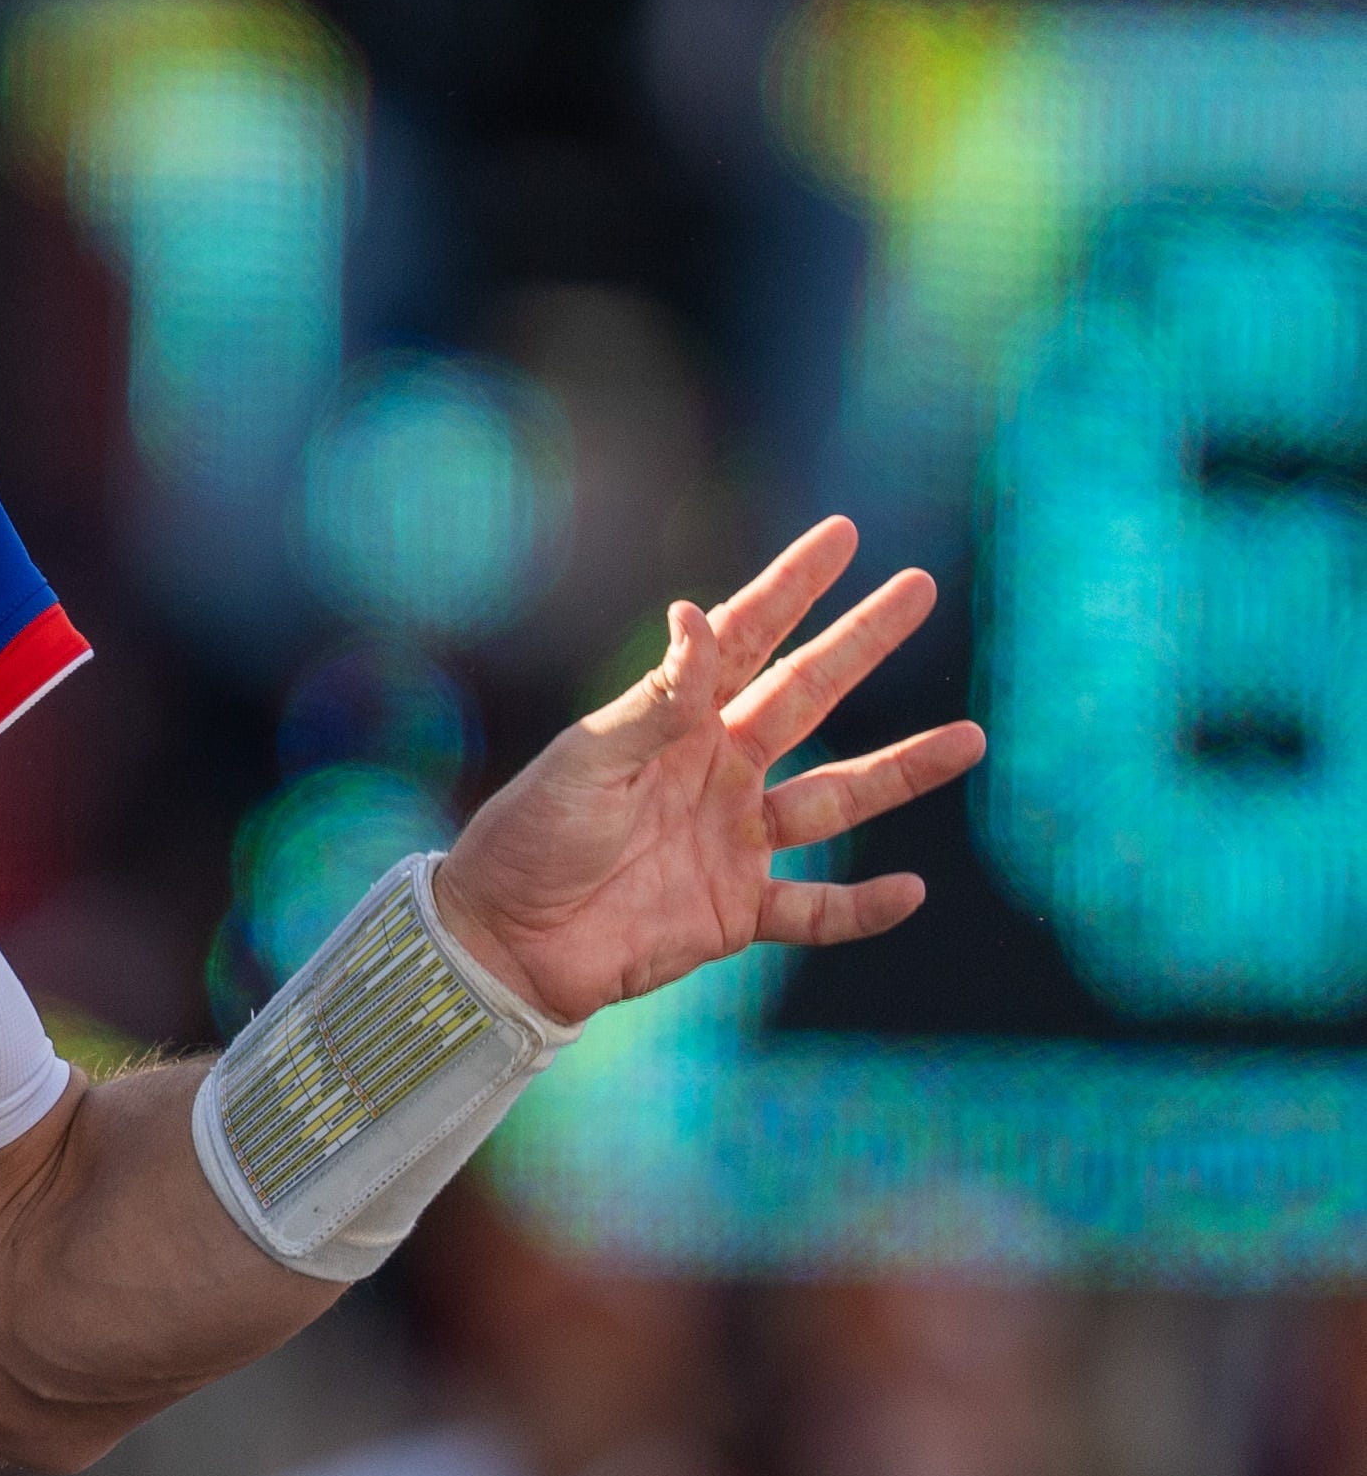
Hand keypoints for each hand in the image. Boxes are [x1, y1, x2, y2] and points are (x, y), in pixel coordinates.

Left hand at [432, 517, 985, 1022]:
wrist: (505, 940)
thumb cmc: (531, 837)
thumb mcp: (590, 760)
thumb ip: (655, 700)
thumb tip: (696, 614)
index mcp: (675, 724)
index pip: (746, 639)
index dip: (793, 587)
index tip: (841, 535)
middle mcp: (716, 772)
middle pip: (807, 696)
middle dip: (862, 641)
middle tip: (920, 587)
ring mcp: (733, 840)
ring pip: (837, 798)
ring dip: (902, 771)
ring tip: (970, 738)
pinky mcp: (736, 911)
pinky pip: (816, 909)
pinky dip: (862, 906)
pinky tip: (912, 891)